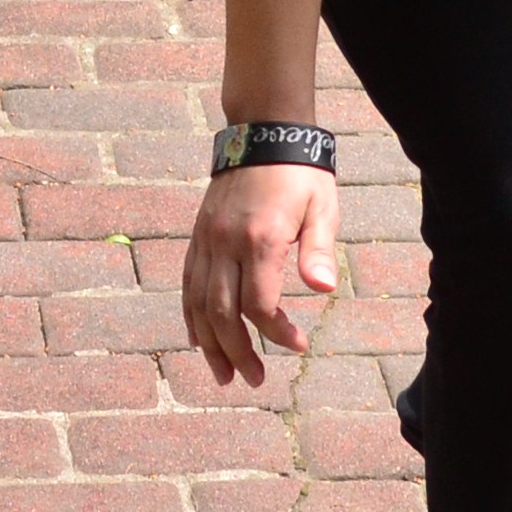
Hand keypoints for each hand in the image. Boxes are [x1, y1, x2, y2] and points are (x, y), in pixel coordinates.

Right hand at [181, 163, 339, 384]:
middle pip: (222, 312)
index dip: (276, 332)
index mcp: (260, 238)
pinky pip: (188, 283)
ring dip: (209, 344)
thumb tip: (323, 289)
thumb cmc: (300, 173)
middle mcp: (226, 242)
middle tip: (254, 380)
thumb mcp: (322, 207)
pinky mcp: (199, 235)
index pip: (259, 303)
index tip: (297, 345)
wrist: (263, 131)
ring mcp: (207, 239)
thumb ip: (318, 250)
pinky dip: (191, 315)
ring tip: (223, 375)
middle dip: (237, 352)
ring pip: (198, 303)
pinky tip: (199, 339)